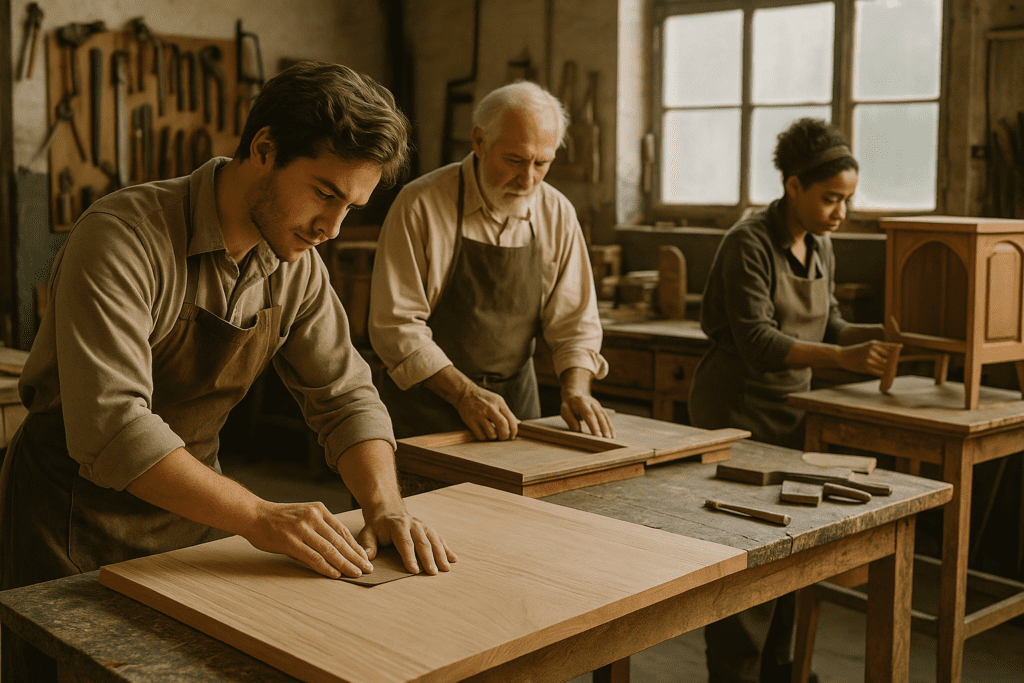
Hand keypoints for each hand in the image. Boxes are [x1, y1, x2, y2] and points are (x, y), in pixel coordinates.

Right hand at [244, 500, 373, 578]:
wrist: (254, 515)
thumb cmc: (278, 518)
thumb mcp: (303, 514)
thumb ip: (319, 527)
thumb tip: (336, 547)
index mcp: (319, 510)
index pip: (342, 530)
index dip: (355, 546)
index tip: (365, 557)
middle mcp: (313, 518)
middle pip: (340, 541)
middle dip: (355, 557)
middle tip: (367, 569)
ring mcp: (302, 529)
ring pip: (330, 550)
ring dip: (345, 564)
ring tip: (356, 573)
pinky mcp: (290, 542)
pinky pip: (313, 557)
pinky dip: (326, 567)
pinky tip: (336, 575)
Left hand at [358, 503, 456, 574]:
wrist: (388, 510)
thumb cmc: (377, 526)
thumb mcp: (368, 533)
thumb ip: (368, 545)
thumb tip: (367, 557)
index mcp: (398, 525)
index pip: (405, 542)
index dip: (409, 557)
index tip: (414, 570)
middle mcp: (413, 524)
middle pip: (422, 542)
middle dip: (428, 558)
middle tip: (433, 573)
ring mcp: (423, 526)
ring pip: (434, 540)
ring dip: (441, 554)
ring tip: (446, 568)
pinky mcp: (429, 529)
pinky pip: (439, 539)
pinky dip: (447, 549)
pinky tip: (453, 559)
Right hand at [455, 383, 518, 440]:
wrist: (465, 393)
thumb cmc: (484, 399)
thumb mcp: (497, 400)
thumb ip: (506, 412)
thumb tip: (517, 423)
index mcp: (499, 403)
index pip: (511, 419)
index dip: (514, 431)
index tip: (512, 436)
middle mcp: (490, 408)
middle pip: (503, 425)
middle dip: (505, 436)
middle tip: (503, 438)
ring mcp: (479, 414)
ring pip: (491, 433)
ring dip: (494, 437)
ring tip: (492, 435)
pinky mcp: (470, 421)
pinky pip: (481, 436)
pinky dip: (484, 438)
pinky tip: (484, 434)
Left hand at [561, 394, 614, 437]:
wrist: (575, 393)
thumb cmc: (569, 405)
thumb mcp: (565, 410)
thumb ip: (570, 420)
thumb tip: (577, 430)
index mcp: (582, 402)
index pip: (589, 415)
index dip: (594, 425)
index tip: (598, 436)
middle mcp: (592, 403)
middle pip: (599, 416)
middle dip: (604, 427)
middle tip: (607, 438)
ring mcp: (598, 405)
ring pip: (605, 416)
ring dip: (609, 427)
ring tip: (611, 438)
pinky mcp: (601, 409)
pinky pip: (606, 418)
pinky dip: (610, 426)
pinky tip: (612, 434)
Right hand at [837, 340, 894, 375]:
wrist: (842, 356)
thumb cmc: (856, 352)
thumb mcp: (868, 346)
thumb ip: (880, 348)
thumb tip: (894, 353)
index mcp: (874, 343)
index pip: (891, 349)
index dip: (897, 353)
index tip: (902, 357)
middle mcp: (872, 350)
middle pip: (890, 358)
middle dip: (894, 363)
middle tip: (895, 367)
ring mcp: (869, 359)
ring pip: (885, 366)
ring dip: (890, 370)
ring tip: (892, 372)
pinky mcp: (866, 367)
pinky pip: (879, 372)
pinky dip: (884, 375)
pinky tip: (885, 376)